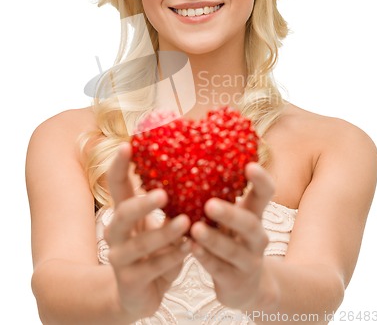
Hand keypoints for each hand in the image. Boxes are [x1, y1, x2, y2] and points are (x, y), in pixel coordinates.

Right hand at [104, 143, 190, 318]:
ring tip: (185, 222)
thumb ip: (170, 204)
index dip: (119, 165)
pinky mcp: (129, 281)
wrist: (138, 295)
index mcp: (124, 213)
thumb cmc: (155, 251)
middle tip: (163, 194)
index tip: (129, 145)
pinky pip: (153, 267)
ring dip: (164, 232)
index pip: (117, 184)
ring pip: (139, 243)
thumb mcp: (159, 224)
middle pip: (122, 213)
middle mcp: (116, 233)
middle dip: (142, 203)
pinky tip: (188, 248)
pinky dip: (172, 257)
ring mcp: (120, 258)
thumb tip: (196, 167)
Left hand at [190, 162, 274, 309]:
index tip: (249, 166)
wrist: (246, 287)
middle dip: (231, 214)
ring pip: (233, 250)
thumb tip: (186, 161)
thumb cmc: (231, 240)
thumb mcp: (231, 219)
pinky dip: (206, 259)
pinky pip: (220, 270)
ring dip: (213, 239)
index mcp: (255, 214)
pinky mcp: (236, 282)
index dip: (261, 180)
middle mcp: (257, 237)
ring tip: (195, 229)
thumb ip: (217, 197)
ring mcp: (249, 261)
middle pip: (250, 224)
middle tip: (210, 204)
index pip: (265, 194)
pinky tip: (192, 249)